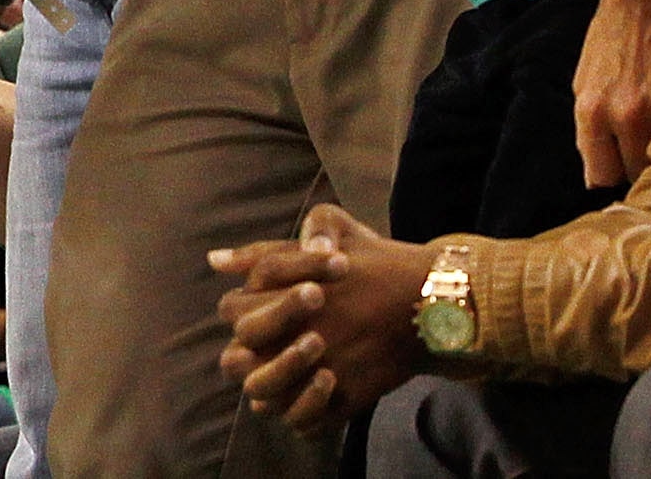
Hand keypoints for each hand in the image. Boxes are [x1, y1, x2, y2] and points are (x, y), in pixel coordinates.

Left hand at [212, 203, 434, 430]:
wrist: (434, 303)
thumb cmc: (377, 260)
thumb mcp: (331, 227)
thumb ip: (271, 247)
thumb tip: (215, 260)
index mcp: (290, 290)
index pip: (233, 306)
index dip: (244, 305)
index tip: (267, 300)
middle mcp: (302, 332)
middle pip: (239, 354)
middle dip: (247, 346)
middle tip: (275, 338)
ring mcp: (324, 369)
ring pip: (263, 394)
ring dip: (266, 382)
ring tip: (288, 366)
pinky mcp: (347, 399)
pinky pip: (302, 423)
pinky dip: (298, 412)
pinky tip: (313, 390)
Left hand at [575, 0, 650, 186]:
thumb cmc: (613, 35)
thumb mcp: (586, 81)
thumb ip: (592, 127)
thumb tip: (599, 174)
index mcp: (592, 111)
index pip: (600, 176)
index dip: (614, 179)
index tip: (624, 176)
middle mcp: (626, 115)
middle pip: (639, 176)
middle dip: (645, 171)